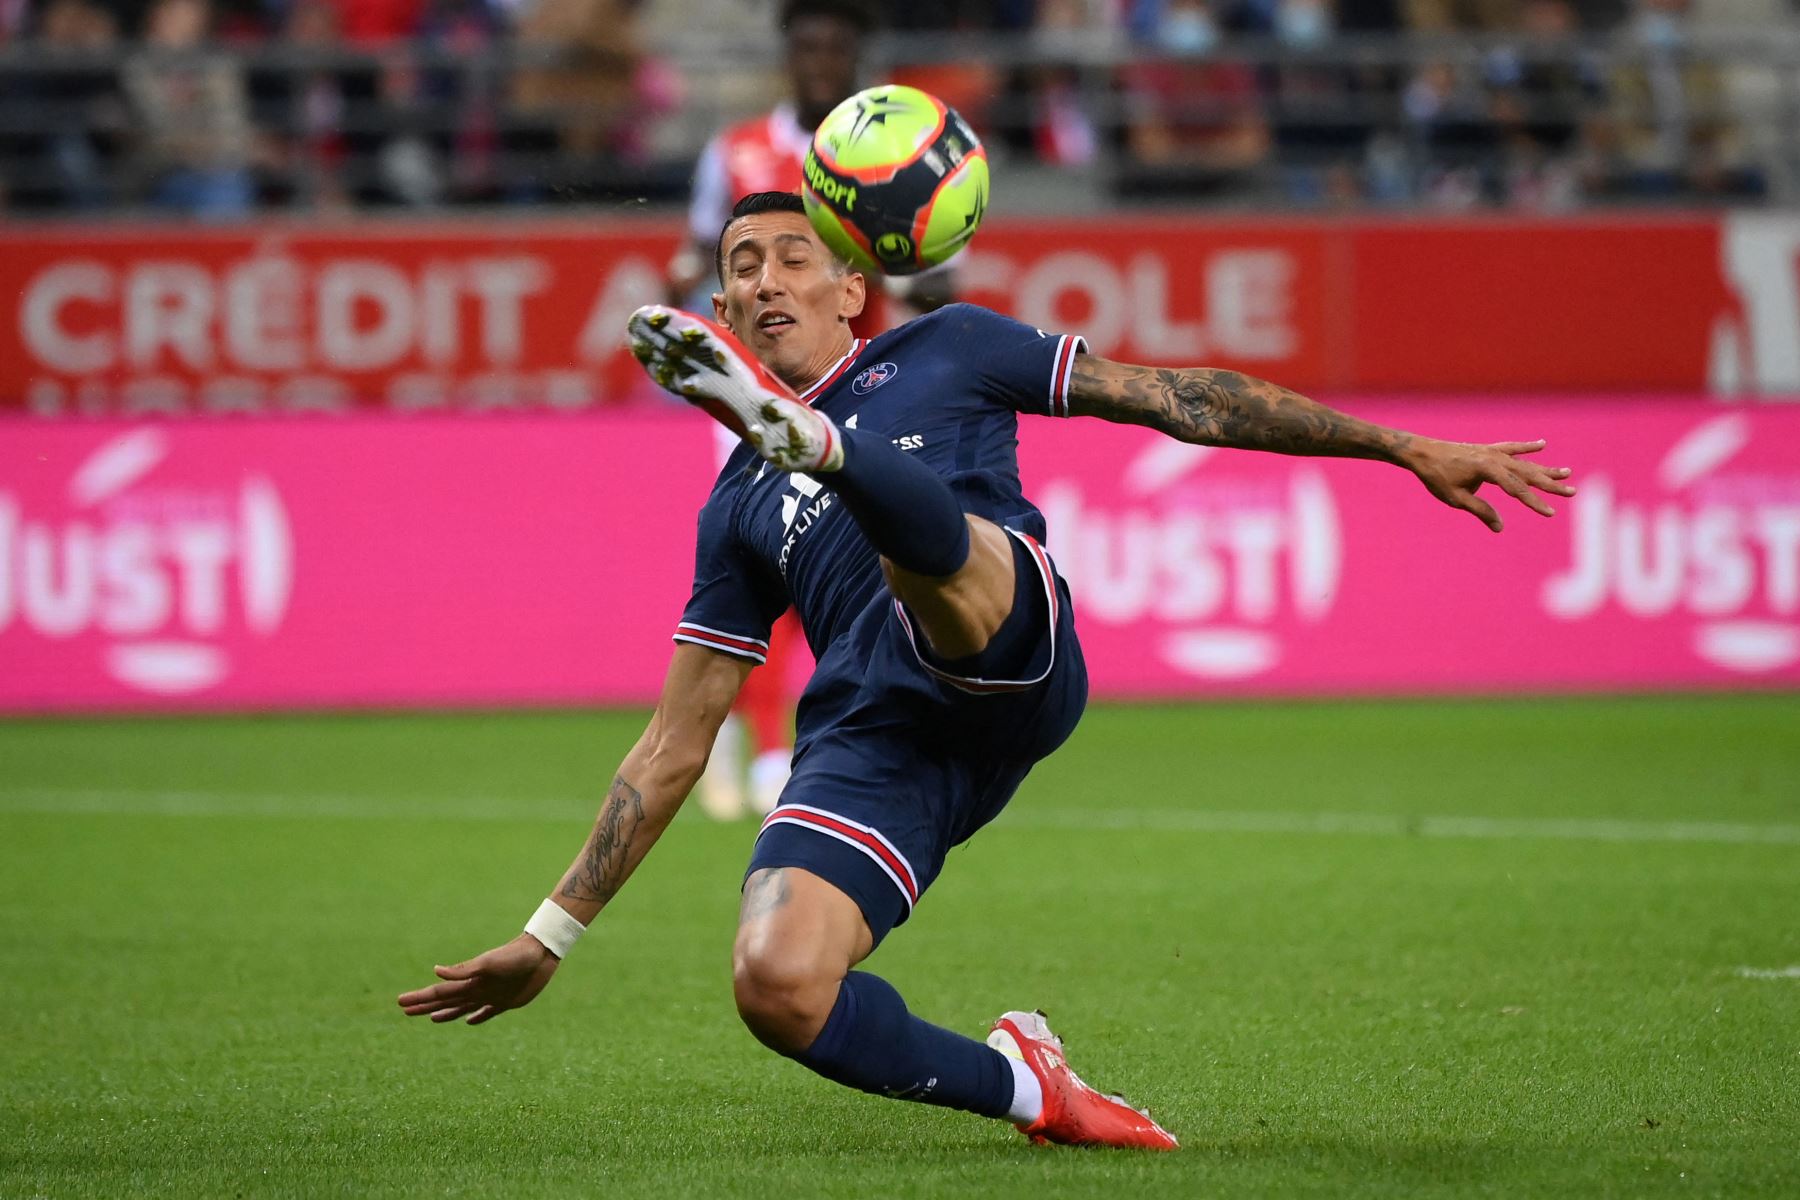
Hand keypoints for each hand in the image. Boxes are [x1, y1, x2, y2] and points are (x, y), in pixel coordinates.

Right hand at [397, 934, 560, 1025]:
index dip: (419, 998)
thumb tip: (435, 971)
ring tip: (432, 1018)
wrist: (540, 953)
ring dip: (446, 1013)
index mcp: (469, 981)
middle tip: (405, 1011)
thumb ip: (464, 970)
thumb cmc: (515, 956)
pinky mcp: (506, 1001)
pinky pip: (487, 1012)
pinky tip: (469, 1021)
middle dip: (425, 1006)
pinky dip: (477, 1017)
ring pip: (462, 1007)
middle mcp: (476, 988)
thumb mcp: (489, 962)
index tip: (400, 1003)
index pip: (439, 993)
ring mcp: (490, 995)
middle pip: (446, 1001)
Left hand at [1403, 438, 1574, 531]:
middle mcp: (1495, 458)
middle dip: (1551, 484)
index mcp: (1488, 470)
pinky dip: (1527, 447)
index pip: (1517, 489)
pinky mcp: (1488, 449)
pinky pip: (1512, 448)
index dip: (1534, 502)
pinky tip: (1542, 445)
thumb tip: (1500, 527)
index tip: (1550, 513)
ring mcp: (1492, 452)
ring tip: (1567, 472)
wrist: (1422, 453)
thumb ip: (1481, 511)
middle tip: (1572, 491)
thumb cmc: (1437, 477)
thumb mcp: (1457, 498)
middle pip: (1528, 474)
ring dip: (1545, 468)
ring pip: (1524, 462)